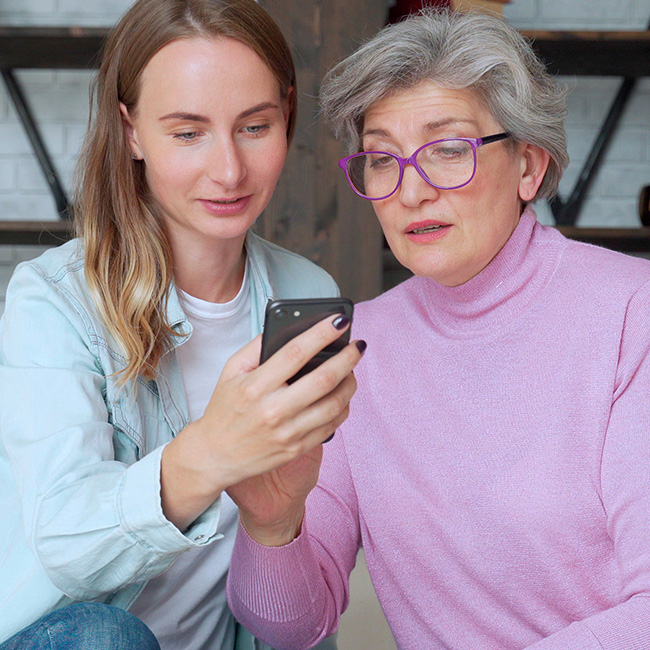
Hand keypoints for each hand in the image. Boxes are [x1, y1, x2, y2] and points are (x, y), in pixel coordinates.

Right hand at [160, 314, 363, 530]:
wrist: (216, 455)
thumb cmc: (224, 409)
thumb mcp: (231, 371)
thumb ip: (256, 347)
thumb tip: (286, 327)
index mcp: (255, 386)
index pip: (295, 353)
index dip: (321, 334)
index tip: (339, 320)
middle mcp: (273, 410)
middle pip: (323, 379)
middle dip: (347, 358)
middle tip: (358, 345)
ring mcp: (288, 432)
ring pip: (334, 404)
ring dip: (350, 382)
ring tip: (352, 369)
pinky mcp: (297, 448)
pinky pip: (332, 425)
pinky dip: (343, 406)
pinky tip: (343, 394)